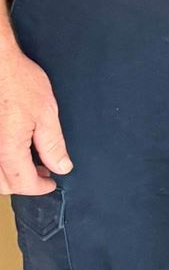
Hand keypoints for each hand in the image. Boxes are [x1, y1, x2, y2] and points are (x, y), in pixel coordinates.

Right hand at [0, 43, 68, 197]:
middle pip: (4, 184)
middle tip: (43, 173)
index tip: (52, 183)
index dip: (40, 188)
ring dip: (10, 176)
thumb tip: (61, 167)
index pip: (23, 183)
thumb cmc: (19, 82)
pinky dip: (1, 163)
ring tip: (30, 163)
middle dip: (24, 184)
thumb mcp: (45, 113)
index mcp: (7, 149)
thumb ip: (53, 145)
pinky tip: (14, 151)